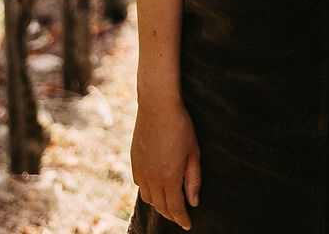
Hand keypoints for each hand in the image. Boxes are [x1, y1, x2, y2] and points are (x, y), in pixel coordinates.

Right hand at [130, 97, 200, 229]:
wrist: (157, 107)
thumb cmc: (180, 127)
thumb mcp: (194, 152)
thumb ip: (193, 179)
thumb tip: (194, 202)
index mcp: (168, 178)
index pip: (175, 208)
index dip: (182, 218)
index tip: (188, 225)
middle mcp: (152, 179)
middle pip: (160, 206)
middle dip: (171, 214)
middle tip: (180, 216)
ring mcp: (141, 170)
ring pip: (148, 198)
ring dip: (159, 203)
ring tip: (169, 202)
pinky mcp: (134, 162)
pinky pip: (140, 184)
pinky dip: (148, 190)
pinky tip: (155, 186)